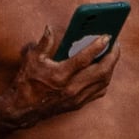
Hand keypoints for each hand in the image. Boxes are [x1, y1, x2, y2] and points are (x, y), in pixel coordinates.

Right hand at [0, 28, 121, 125]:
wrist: (23, 110)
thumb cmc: (27, 83)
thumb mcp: (32, 60)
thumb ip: (43, 43)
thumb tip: (50, 29)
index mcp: (60, 75)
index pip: (84, 59)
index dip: (97, 46)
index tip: (107, 36)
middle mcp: (71, 88)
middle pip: (101, 71)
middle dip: (112, 56)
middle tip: (115, 43)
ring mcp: (77, 98)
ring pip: (103, 82)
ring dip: (111, 67)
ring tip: (112, 54)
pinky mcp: (78, 104)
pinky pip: (99, 91)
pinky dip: (105, 79)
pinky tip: (105, 70)